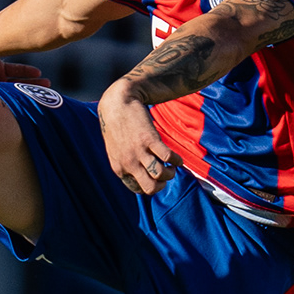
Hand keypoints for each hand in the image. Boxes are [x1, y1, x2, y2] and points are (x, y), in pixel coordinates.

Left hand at [96, 80, 180, 194]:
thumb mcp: (116, 150)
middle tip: (165, 174)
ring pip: (160, 175)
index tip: (156, 178)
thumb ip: (126, 163)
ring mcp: (139, 152)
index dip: (151, 186)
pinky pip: (167, 157)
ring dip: (171, 173)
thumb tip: (141, 173)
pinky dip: (177, 161)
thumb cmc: (117, 127)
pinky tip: (177, 159)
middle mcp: (128, 163)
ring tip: (172, 166)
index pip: (139, 189)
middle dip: (162, 185)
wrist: (117, 104)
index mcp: (120, 168)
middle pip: (150, 188)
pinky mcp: (150, 139)